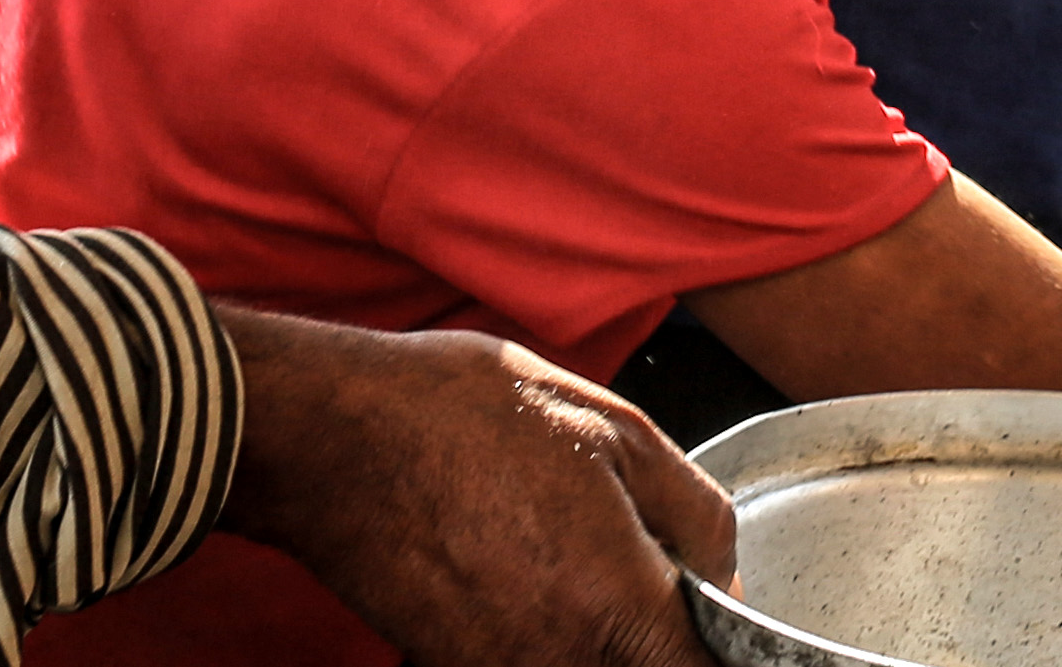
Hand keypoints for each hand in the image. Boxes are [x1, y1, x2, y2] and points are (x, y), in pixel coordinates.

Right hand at [215, 311, 726, 666]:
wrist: (337, 437)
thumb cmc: (467, 419)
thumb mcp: (620, 432)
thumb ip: (696, 518)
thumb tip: (724, 577)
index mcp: (618, 613)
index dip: (722, 650)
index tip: (713, 615)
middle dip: (658, 636)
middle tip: (646, 569)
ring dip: (599, 633)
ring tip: (568, 555)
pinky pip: (528, 663)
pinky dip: (542, 632)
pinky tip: (523, 569)